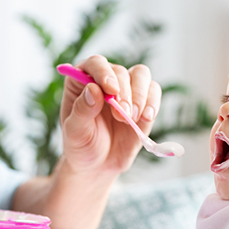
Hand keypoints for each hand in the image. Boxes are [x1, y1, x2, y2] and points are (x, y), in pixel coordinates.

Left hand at [59, 55, 161, 176]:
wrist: (98, 164)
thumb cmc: (81, 145)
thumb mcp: (75, 132)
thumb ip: (82, 110)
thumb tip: (93, 89)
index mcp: (81, 81)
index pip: (95, 64)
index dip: (104, 73)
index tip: (111, 90)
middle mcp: (105, 79)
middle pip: (120, 71)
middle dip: (124, 92)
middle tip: (122, 115)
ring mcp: (126, 89)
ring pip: (141, 74)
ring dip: (140, 95)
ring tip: (132, 118)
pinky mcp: (143, 101)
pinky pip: (154, 91)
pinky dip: (153, 102)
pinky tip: (146, 117)